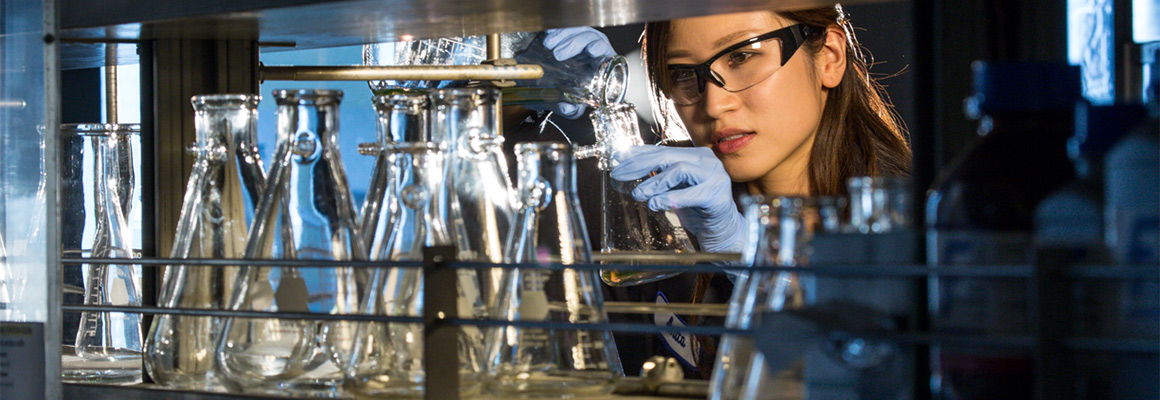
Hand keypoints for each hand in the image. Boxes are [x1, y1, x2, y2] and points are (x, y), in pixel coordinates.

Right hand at [526, 27, 615, 118]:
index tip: (591, 50)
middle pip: (590, 38)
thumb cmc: (562, 96)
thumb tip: (569, 109)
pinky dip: (555, 31)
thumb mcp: (566, 106)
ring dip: (563, 35)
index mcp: (600, 66)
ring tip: (548, 45)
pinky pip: (563, 27)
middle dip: (574, 43)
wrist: (541, 88)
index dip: (600, 48)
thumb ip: (569, 109)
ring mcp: (579, 40)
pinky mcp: (565, 35)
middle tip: (557, 54)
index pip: (606, 52)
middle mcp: (591, 50)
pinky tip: (547, 37)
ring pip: (576, 30)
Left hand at [610, 146, 744, 253]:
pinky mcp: (717, 196)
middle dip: (639, 165)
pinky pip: (690, 194)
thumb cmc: (698, 209)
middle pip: (667, 156)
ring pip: (678, 170)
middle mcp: (707, 161)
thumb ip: (658, 176)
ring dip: (654, 183)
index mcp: (696, 156)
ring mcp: (715, 177)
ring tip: (639, 194)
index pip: (662, 150)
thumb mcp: (674, 189)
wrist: (723, 231)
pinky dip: (670, 198)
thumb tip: (629, 166)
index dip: (638, 154)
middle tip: (620, 174)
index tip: (618, 158)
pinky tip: (655, 204)